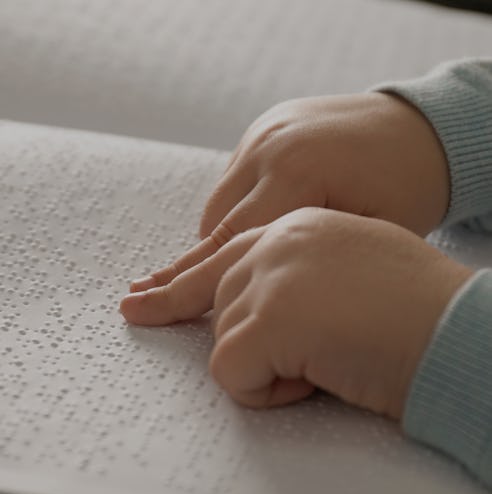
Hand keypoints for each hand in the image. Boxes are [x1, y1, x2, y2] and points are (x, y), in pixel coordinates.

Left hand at [120, 209, 471, 418]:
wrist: (464, 333)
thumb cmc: (419, 315)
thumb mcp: (350, 275)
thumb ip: (297, 278)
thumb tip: (255, 313)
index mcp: (300, 227)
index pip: (223, 254)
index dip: (182, 283)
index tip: (143, 297)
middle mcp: (280, 240)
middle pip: (215, 301)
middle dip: (228, 332)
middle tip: (193, 326)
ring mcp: (273, 274)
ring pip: (225, 340)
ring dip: (270, 368)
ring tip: (330, 362)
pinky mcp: (272, 316)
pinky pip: (231, 371)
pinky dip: (266, 391)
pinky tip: (315, 379)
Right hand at [130, 92, 448, 292]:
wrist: (417, 125)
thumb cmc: (405, 188)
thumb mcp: (368, 234)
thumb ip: (303, 262)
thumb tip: (253, 293)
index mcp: (296, 174)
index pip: (230, 244)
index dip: (190, 284)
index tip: (154, 306)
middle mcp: (269, 149)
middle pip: (212, 226)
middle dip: (179, 270)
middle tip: (137, 300)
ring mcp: (261, 135)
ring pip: (217, 205)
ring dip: (216, 241)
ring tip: (200, 278)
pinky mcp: (261, 130)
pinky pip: (231, 183)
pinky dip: (232, 211)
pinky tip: (241, 233)